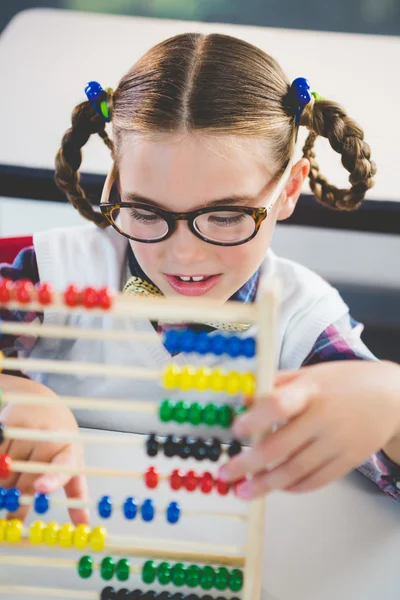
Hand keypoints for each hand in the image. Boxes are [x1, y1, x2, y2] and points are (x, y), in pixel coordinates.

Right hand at [0, 378, 87, 523]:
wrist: (42, 404)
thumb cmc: (60, 438)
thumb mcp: (73, 461)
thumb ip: (76, 491)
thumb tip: (83, 525)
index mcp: (69, 450)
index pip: (63, 466)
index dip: (52, 479)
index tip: (40, 489)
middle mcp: (48, 439)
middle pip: (25, 480)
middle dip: (16, 502)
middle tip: (11, 520)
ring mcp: (26, 432)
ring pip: (6, 473)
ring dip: (4, 486)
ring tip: (8, 487)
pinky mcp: (7, 427)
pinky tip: (3, 469)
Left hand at [219, 361, 399, 498]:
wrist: (393, 398)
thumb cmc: (345, 382)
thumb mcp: (312, 373)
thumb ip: (278, 384)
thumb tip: (243, 398)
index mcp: (311, 390)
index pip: (280, 404)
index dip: (255, 419)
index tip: (235, 430)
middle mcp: (323, 418)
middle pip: (281, 446)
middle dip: (249, 464)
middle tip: (226, 474)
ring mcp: (337, 442)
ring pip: (296, 470)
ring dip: (266, 484)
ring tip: (243, 491)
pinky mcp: (349, 461)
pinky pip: (316, 481)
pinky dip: (293, 487)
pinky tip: (277, 488)